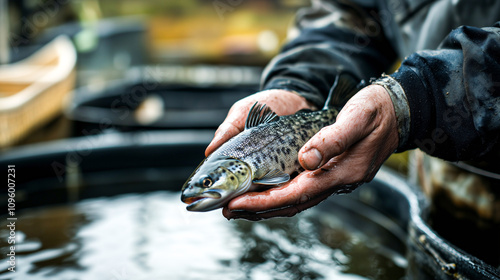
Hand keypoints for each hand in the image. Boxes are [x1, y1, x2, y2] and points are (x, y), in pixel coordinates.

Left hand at [222, 85, 398, 219]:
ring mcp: (337, 179)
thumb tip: (305, 159)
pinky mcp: (334, 173)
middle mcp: (338, 181)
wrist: (400, 111)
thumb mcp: (356, 117)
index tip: (237, 204)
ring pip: (297, 201)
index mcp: (342, 171)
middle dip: (259, 210)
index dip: (264, 202)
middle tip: (228, 211)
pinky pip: (303, 192)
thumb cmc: (377, 110)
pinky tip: (268, 193)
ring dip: (268, 207)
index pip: (296, 194)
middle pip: (293, 204)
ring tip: (241, 207)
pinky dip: (282, 196)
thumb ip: (332, 139)